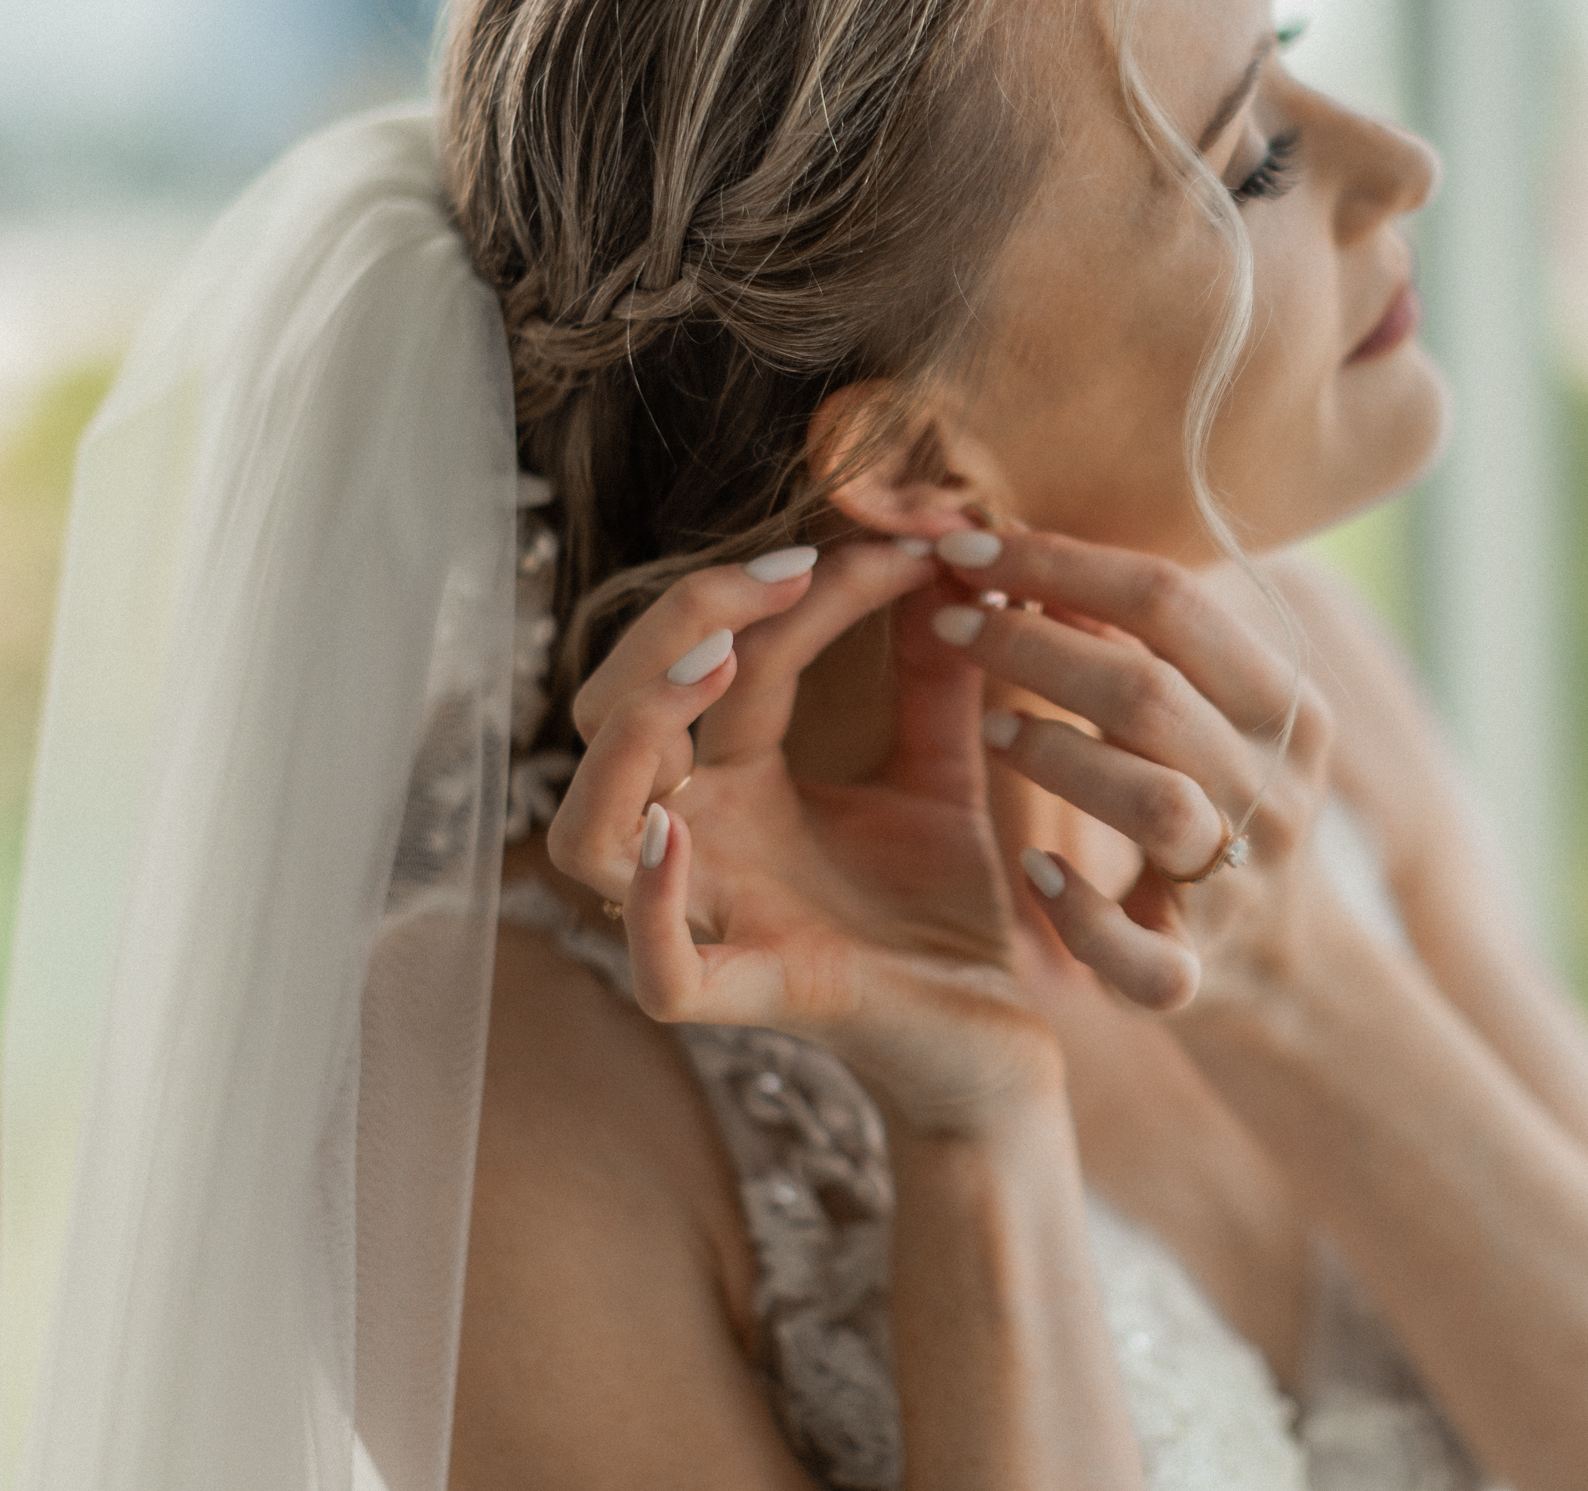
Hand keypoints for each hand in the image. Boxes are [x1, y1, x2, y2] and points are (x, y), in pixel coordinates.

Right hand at [547, 542, 1051, 1134]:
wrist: (1001, 1043)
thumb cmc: (946, 915)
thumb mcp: (942, 774)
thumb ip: (936, 679)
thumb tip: (952, 558)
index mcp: (735, 785)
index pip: (720, 660)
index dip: (789, 588)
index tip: (909, 545)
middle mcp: (700, 843)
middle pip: (609, 717)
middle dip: (679, 623)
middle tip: (791, 568)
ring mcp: (711, 922)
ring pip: (585, 833)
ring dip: (631, 739)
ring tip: (714, 669)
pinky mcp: (749, 999)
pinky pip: (656, 969)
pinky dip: (647, 899)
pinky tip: (677, 829)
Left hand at [927, 529, 1340, 1012]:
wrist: (1281, 957)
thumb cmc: (1212, 795)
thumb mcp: (1205, 708)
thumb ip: (1135, 636)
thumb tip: (1018, 543)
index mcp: (1285, 702)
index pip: (1171, 602)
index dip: (1059, 563)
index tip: (964, 545)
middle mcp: (1279, 787)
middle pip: (1150, 694)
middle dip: (1034, 646)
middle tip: (954, 621)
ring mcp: (1247, 884)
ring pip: (1157, 803)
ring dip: (1057, 756)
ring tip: (989, 729)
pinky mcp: (1200, 970)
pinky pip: (1147, 956)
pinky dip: (1082, 914)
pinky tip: (1034, 873)